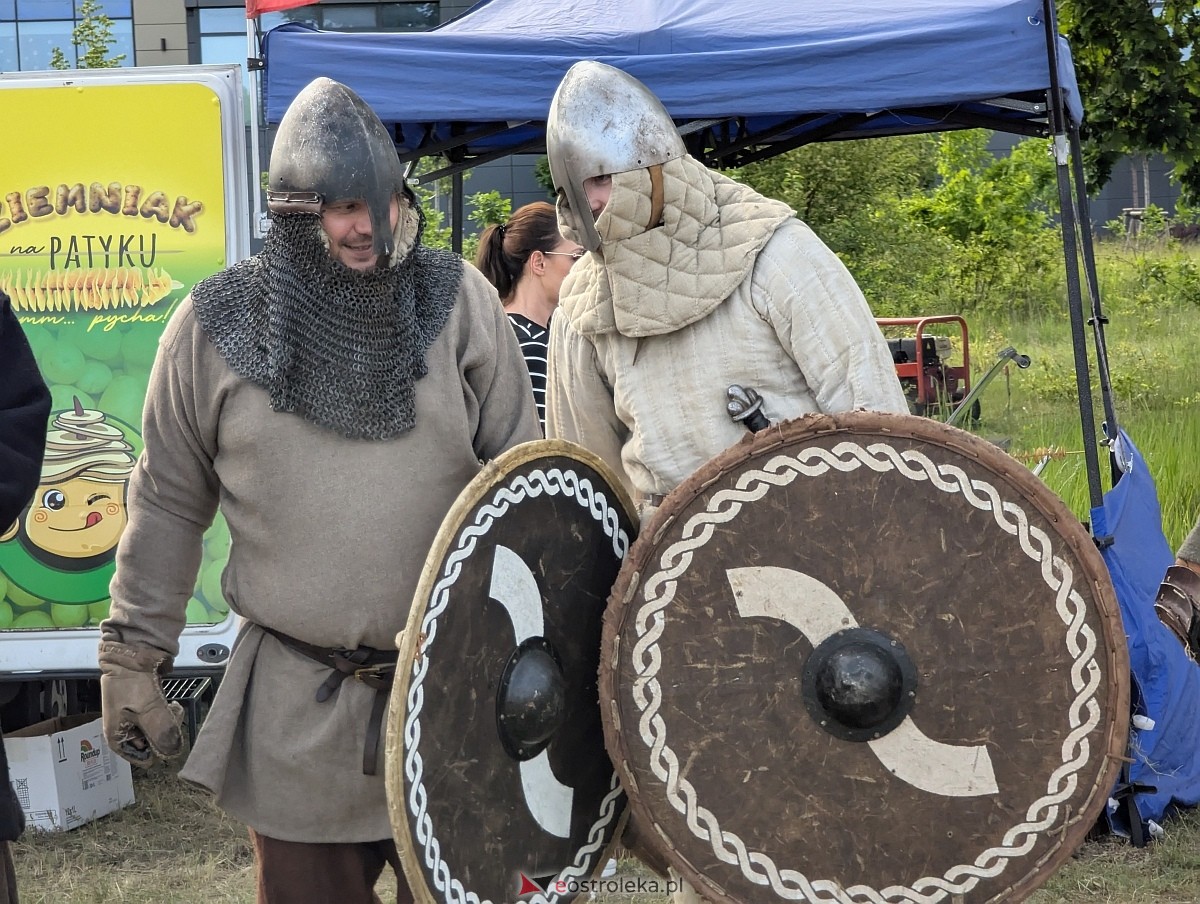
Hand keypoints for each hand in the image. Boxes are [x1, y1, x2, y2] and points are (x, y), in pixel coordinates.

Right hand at [98, 641, 184, 765]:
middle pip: (150, 744)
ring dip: (167, 721)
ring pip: (156, 730)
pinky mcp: (143, 706)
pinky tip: (170, 704)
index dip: (157, 750)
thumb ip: (162, 733)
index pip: (141, 758)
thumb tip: (172, 752)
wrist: (132, 653)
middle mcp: (123, 730)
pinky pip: (158, 717)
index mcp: (116, 737)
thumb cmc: (134, 684)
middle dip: (165, 732)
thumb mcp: (150, 711)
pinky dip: (166, 713)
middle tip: (172, 717)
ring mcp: (133, 717)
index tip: (168, 737)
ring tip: (171, 708)